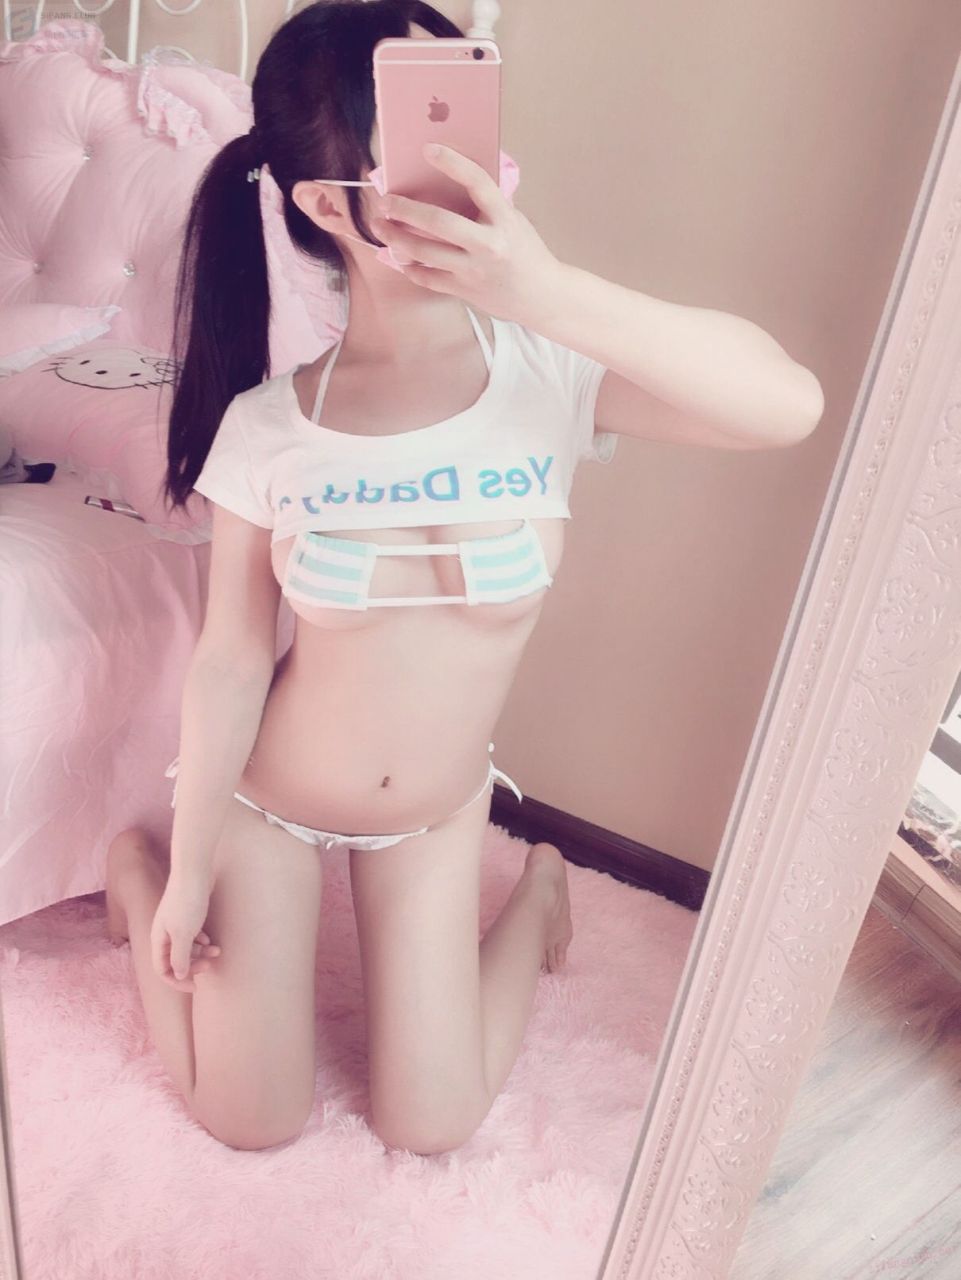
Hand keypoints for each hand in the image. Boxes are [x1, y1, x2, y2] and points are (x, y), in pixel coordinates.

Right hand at [150, 870, 220, 992]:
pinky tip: (210, 940)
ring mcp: (175, 923)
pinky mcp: (188, 915)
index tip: (196, 987)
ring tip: (217, 951)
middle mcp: (164, 933)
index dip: (177, 981)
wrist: (194, 871)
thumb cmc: (187, 902)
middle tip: (210, 965)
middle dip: (192, 966)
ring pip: (186, 947)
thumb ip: (179, 957)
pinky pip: (192, 936)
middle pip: (175, 960)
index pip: (162, 969)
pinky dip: (201, 941)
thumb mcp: (183, 934)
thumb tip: (178, 976)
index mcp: (158, 939)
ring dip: (201, 954)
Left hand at [371, 143, 562, 323]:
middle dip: (406, 209)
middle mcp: (488, 244)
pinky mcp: (464, 291)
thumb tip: (449, 180)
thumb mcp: (514, 221)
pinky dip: (410, 267)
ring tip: (381, 226)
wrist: (541, 296)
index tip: (428, 149)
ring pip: (424, 252)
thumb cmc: (525, 252)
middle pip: (438, 222)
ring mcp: (474, 270)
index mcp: (504, 219)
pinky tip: (399, 257)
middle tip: (385, 200)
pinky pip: (427, 278)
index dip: (452, 163)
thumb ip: (488, 205)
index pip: (478, 183)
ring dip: (396, 237)